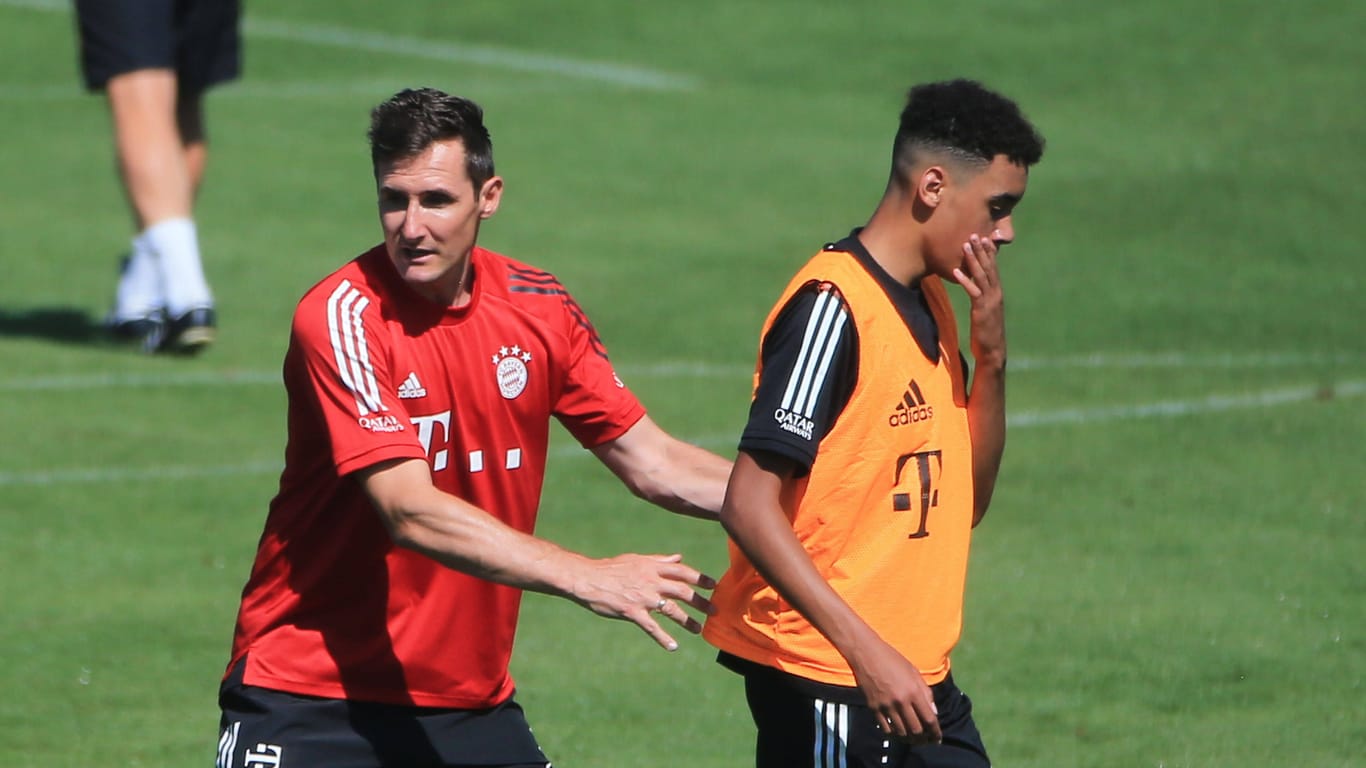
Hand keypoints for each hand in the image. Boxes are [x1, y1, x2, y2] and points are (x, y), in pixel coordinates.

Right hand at [569, 553, 715, 650]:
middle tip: (714, 610)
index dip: (700, 578)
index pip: (682, 572)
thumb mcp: (637, 560)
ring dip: (687, 621)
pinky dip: (663, 638)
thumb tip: (679, 557)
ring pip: (671, 610)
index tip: (713, 585)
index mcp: (652, 568)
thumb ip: (660, 561)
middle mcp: (651, 582)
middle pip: (682, 592)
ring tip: (698, 629)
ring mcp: (643, 598)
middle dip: (700, 602)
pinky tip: (673, 646)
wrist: (588, 578)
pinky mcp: (632, 612)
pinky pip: (651, 627)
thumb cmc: (612, 568)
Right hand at [849, 638, 941, 744]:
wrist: (866, 653)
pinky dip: (894, 734)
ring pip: (901, 732)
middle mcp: (900, 701)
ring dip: (909, 738)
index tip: (937, 739)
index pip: (929, 719)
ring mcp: (886, 705)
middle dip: (924, 739)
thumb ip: (925, 693)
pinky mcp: (873, 707)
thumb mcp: (914, 672)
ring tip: (913, 739)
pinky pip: (886, 728)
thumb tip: (933, 713)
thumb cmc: (893, 659)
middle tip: (926, 740)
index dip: (935, 732)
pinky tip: (898, 732)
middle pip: (916, 730)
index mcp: (913, 691)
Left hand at [951, 234, 1005, 368]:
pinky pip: (973, 292)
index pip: (993, 268)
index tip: (985, 237)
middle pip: (988, 267)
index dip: (989, 253)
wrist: (993, 350)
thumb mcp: (985, 310)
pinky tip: (956, 272)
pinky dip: (965, 281)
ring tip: (966, 245)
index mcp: (997, 292)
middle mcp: (996, 294)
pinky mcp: (981, 310)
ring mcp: (990, 301)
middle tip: (975, 234)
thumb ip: (982, 297)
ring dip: (973, 260)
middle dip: (981, 250)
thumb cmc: (987, 331)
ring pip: (981, 276)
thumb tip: (976, 288)